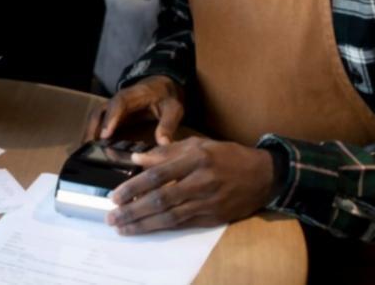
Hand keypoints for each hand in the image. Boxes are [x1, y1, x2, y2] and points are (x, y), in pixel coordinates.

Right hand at [86, 75, 184, 147]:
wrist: (163, 86)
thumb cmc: (167, 97)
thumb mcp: (173, 109)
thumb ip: (168, 125)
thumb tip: (164, 144)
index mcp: (134, 95)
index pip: (119, 104)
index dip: (111, 118)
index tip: (105, 135)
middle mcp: (118, 100)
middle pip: (100, 111)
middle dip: (93, 129)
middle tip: (89, 149)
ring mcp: (113, 107)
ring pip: (96, 117)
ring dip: (90, 133)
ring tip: (86, 153)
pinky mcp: (113, 115)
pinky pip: (99, 122)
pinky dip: (94, 134)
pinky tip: (92, 150)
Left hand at [105, 137, 275, 233]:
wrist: (262, 176)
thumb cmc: (226, 156)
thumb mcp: (198, 144)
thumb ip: (166, 152)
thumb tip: (137, 160)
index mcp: (196, 159)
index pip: (158, 175)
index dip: (134, 187)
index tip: (115, 196)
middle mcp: (201, 182)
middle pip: (161, 199)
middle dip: (133, 210)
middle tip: (112, 217)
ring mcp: (208, 202)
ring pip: (170, 217)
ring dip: (143, 224)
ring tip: (123, 228)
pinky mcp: (213, 218)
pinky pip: (183, 224)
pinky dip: (162, 228)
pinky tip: (146, 230)